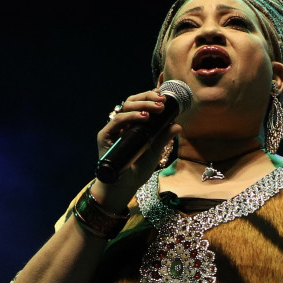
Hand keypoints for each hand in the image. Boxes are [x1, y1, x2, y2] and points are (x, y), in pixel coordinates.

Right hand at [93, 90, 183, 207]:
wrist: (125, 186)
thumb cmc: (137, 170)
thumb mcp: (155, 151)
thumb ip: (164, 138)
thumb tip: (177, 125)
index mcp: (131, 125)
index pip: (138, 104)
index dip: (148, 96)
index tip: (162, 96)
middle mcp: (121, 124)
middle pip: (131, 101)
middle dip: (148, 97)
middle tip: (162, 101)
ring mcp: (113, 129)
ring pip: (125, 107)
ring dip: (143, 105)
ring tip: (158, 108)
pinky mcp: (105, 135)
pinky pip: (118, 121)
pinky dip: (131, 116)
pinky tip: (145, 117)